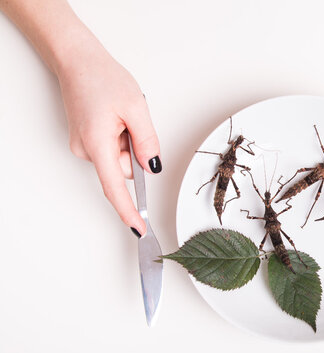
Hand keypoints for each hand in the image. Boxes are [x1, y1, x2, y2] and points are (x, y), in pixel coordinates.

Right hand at [57, 46, 160, 236]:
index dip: (128, 210)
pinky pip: (112, 149)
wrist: (77, 61)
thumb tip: (152, 167)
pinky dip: (119, 137)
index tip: (139, 227)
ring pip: (119, 158)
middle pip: (123, 169)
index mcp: (97, 144)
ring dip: (127, 140)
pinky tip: (114, 116)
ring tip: (121, 115)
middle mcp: (85, 150)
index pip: (115, 188)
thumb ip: (146, 141)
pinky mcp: (85, 140)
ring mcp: (82, 146)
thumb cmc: (102, 79)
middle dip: (135, 150)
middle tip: (132, 121)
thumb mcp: (136, 108)